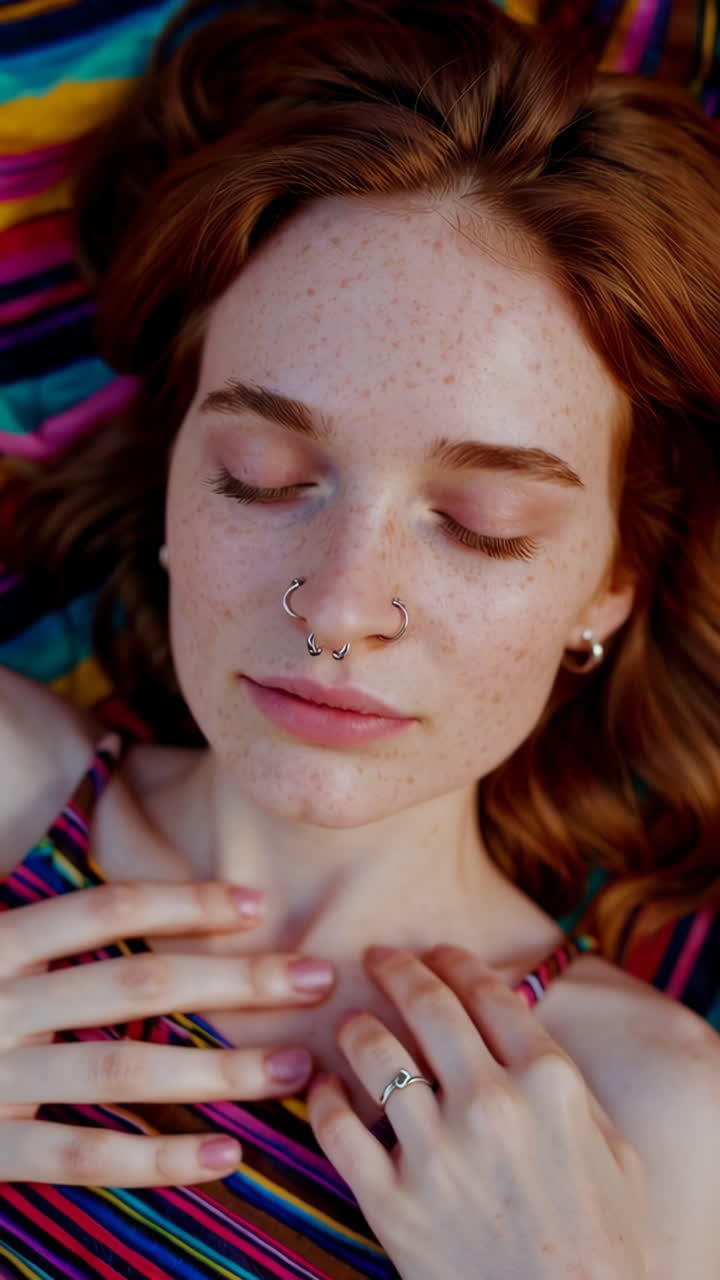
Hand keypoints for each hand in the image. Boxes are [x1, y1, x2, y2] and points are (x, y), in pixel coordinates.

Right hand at [0, 880, 335, 1185]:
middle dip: (234, 978)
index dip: (182, 902)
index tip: (256, 903)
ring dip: (217, 1071)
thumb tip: (119, 890)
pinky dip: (153, 1160)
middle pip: (134, 985)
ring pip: (121, 1071)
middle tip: (316, 975)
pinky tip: (223, 1158)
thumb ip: (37, 931)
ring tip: (293, 1067)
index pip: (103, 910)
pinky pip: (78, 1158)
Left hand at [307, 944, 648, 1279]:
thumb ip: (564, 1082)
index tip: (437, 952)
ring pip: (374, 1055)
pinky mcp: (393, 1205)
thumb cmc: (607, 1243)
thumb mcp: (613, 1146)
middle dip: (397, 969)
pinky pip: (338, 1129)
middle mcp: (490, 1104)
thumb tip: (521, 1031)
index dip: (455, 961)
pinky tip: (324, 1087)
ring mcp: (437, 1153)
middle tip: (378, 956)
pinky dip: (323, 1098)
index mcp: (549, 1082)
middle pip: (427, 1006)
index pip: (488, 992)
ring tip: (351, 1022)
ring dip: (356, 1027)